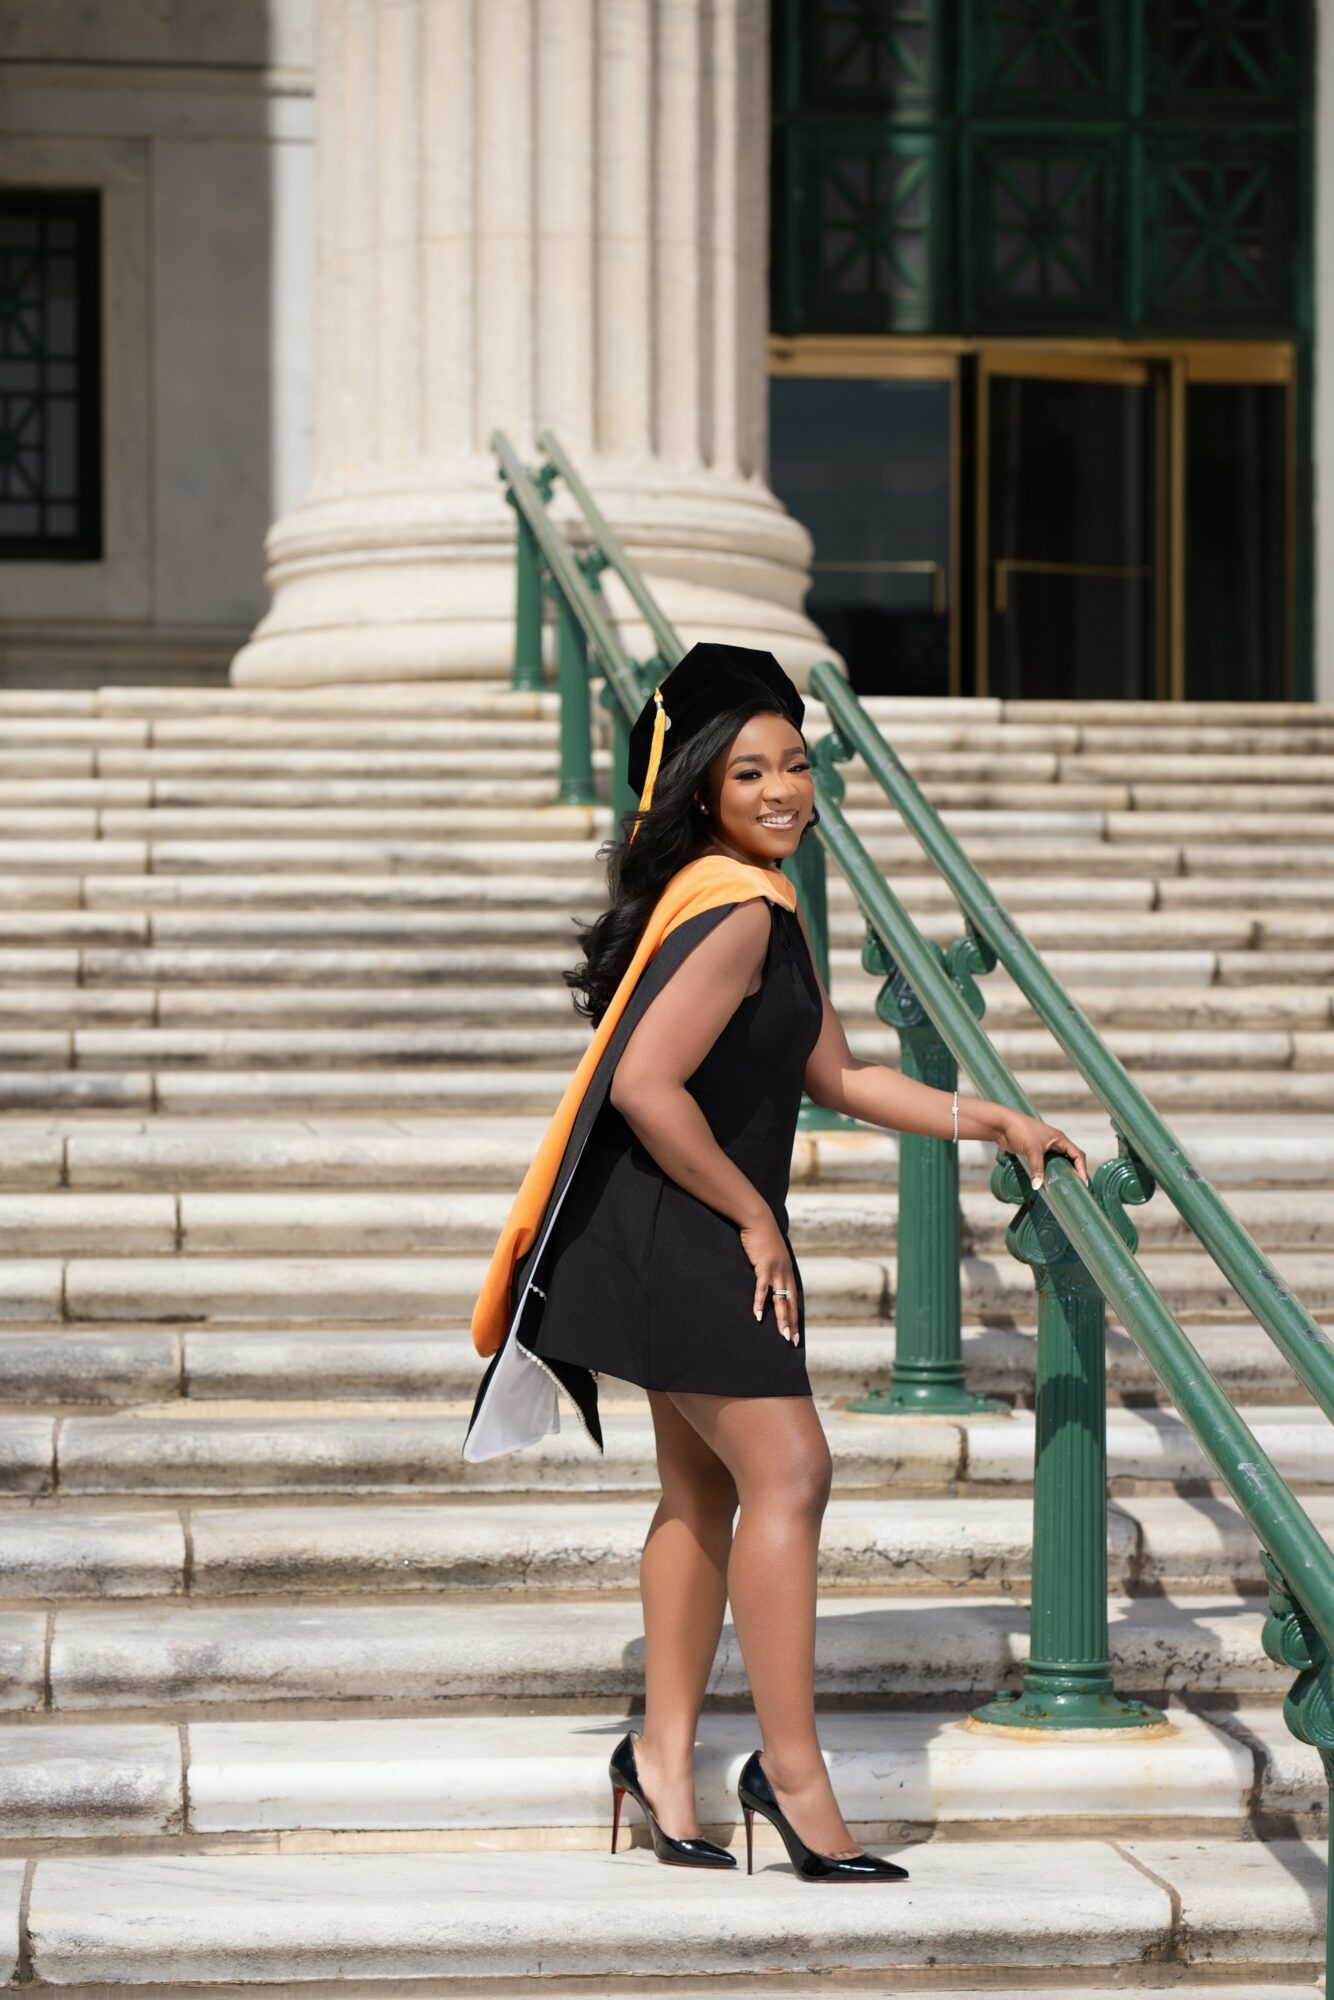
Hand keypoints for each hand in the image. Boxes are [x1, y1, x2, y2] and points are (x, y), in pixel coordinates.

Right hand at [738, 1210, 799, 1344]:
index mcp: (788, 1273)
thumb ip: (774, 1267)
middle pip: (790, 1304)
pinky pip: (761, 1289)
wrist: (759, 1220)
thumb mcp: (773, 1255)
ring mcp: (775, 1271)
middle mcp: (785, 1274)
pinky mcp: (763, 1267)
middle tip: (792, 1341)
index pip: (794, 1300)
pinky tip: (758, 1315)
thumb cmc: (763, 1237)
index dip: (795, 1318)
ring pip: (780, 1301)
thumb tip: (772, 1277)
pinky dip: (760, 1303)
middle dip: (792, 1324)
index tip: (796, 1333)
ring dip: (782, 1319)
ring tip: (783, 1336)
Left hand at [998, 1112, 1088, 1190]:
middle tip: (1077, 1187)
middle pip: (1071, 1159)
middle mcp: (1055, 1143)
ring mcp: (1045, 1148)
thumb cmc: (1020, 1130)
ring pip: (1058, 1162)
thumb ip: (1037, 1168)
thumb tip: (1038, 1186)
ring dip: (1062, 1173)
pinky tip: (1048, 1182)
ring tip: (1065, 1187)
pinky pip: (1046, 1164)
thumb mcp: (1032, 1150)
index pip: (1077, 1155)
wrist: (1002, 1124)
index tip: (1083, 1182)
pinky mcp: (1034, 1152)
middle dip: (1075, 1172)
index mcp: (1060, 1139)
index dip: (1082, 1169)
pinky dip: (1049, 1173)